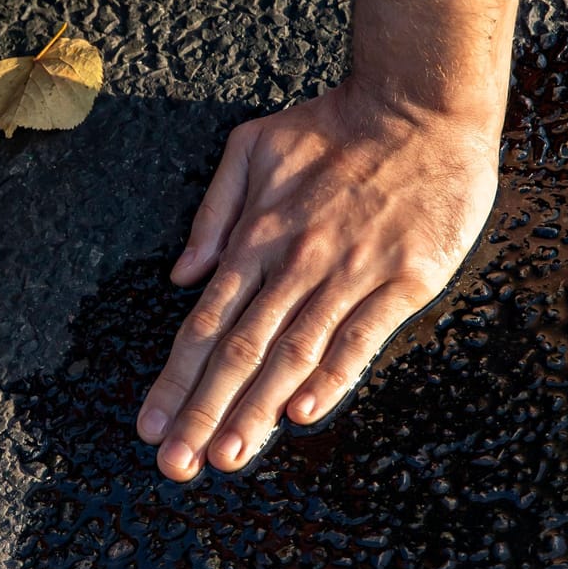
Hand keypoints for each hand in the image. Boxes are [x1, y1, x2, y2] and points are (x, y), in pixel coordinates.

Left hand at [136, 77, 501, 480]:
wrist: (420, 103)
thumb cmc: (336, 124)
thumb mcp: (253, 146)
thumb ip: (213, 212)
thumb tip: (181, 273)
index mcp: (256, 236)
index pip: (203, 322)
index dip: (173, 380)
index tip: (147, 426)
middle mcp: (294, 263)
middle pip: (238, 351)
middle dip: (201, 412)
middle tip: (174, 464)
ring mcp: (348, 274)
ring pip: (292, 355)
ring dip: (256, 410)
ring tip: (226, 457)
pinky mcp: (403, 281)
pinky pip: (360, 337)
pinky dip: (330, 378)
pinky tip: (302, 414)